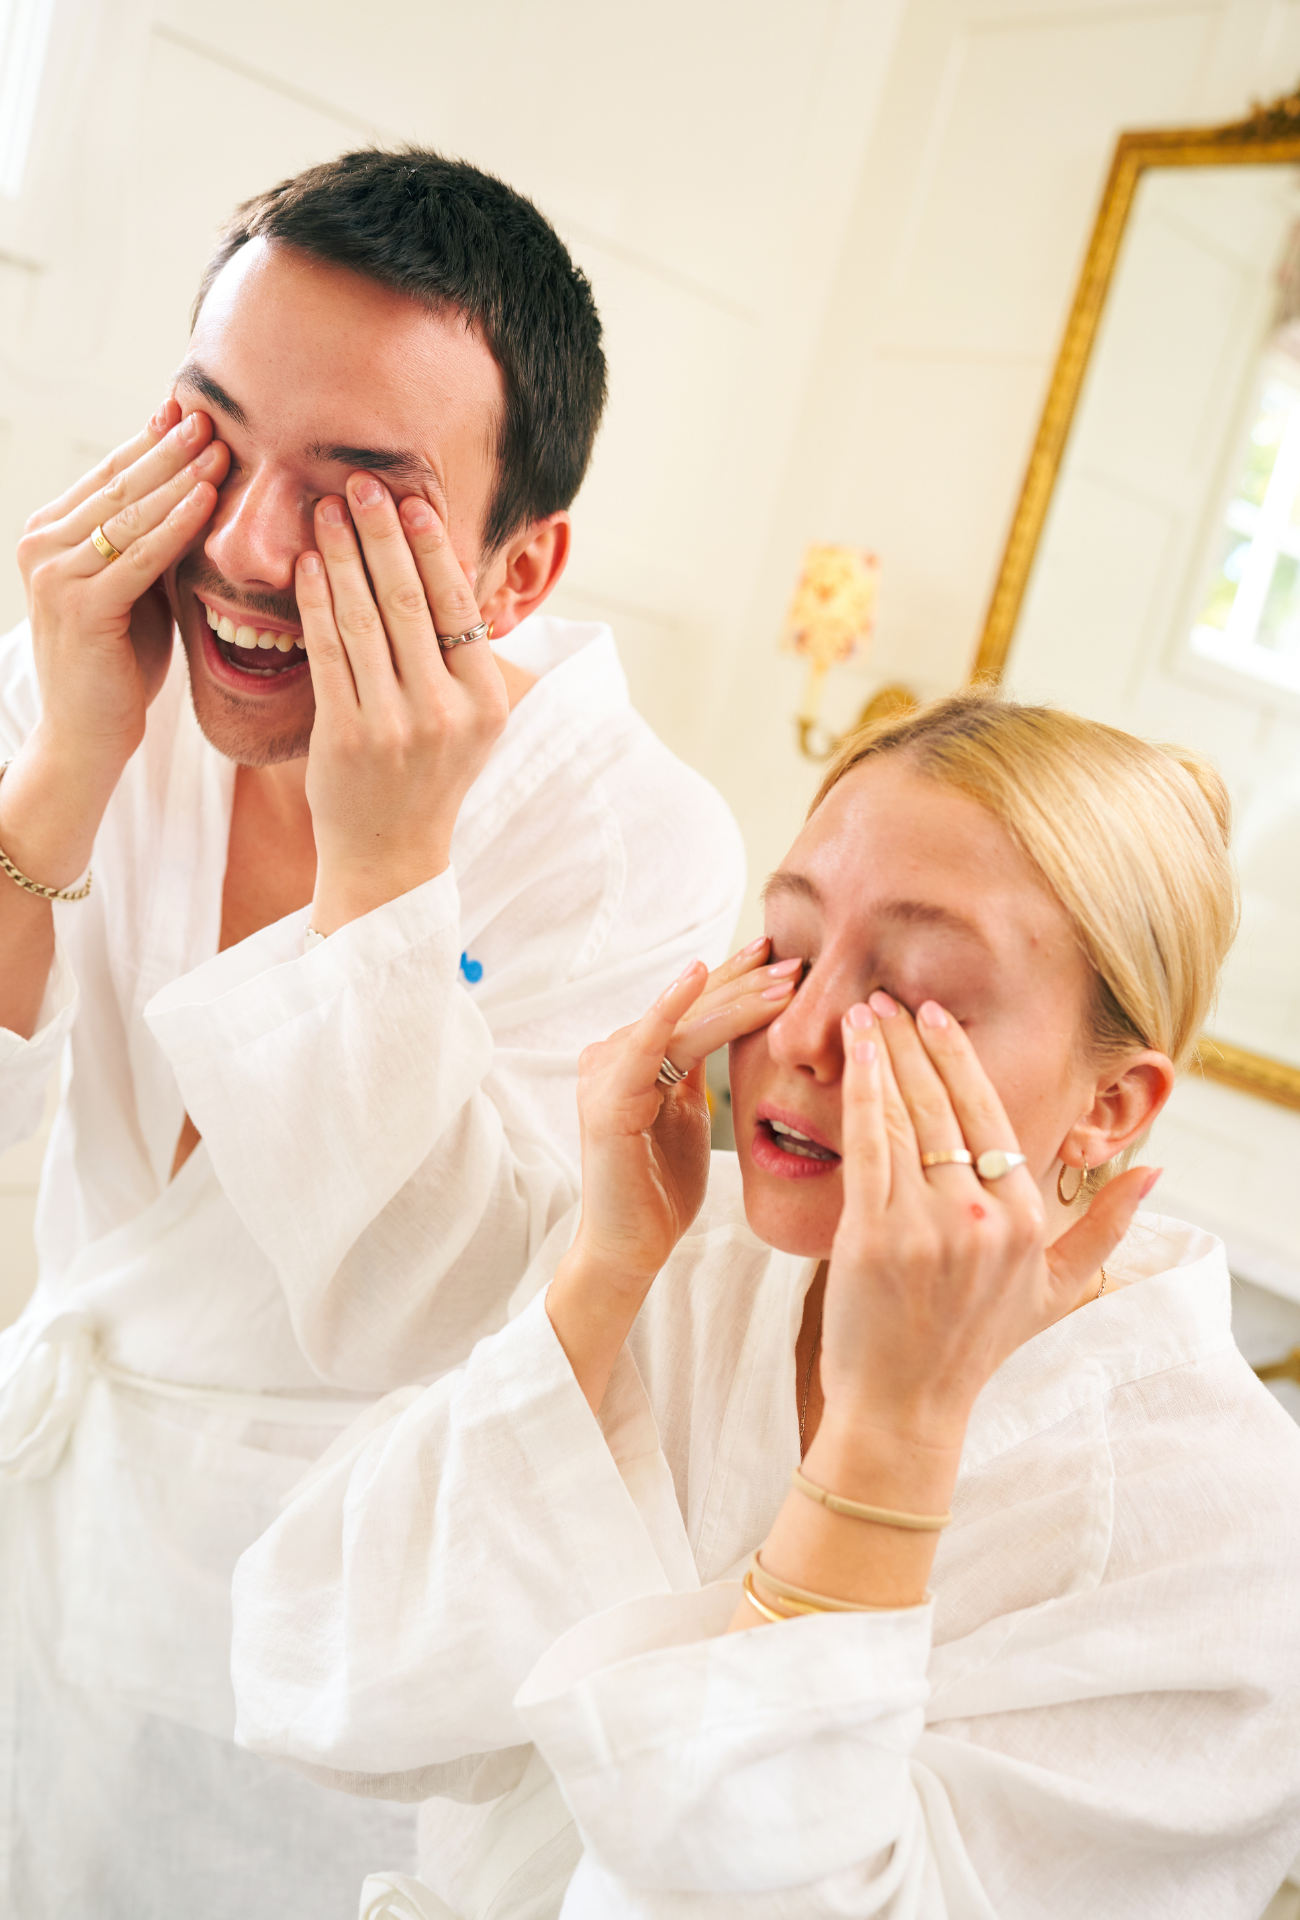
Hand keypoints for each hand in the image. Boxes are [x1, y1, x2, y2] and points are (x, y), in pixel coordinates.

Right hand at [18, 398, 224, 773]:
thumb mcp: (136, 588)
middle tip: (212, 415)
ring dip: (178, 478)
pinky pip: (140, 557)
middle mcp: (41, 546)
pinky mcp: (81, 607)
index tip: (194, 412)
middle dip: (168, 449)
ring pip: (129, 515)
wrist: (88, 734)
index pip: (108, 476)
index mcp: (49, 535)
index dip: (152, 442)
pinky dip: (176, 525)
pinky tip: (207, 499)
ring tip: (219, 447)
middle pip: (119, 486)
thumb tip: (194, 484)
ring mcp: (55, 575)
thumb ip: (151, 541)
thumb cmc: (118, 663)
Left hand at [299, 478, 509, 931]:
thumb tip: (447, 571)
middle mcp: (446, 711)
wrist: (389, 859)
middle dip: (383, 534)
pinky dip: (314, 603)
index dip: (433, 546)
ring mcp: (395, 726)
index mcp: (484, 701)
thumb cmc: (425, 780)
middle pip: (411, 602)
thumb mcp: (467, 723)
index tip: (412, 498)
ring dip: (342, 556)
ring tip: (326, 510)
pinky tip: (304, 566)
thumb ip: (460, 658)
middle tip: (361, 482)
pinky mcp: (345, 737)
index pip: (458, 606)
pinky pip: (328, 654)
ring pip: (366, 620)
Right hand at [546, 939, 799, 1408]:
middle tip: (795, 961)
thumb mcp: (686, 1116)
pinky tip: (698, 976)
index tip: (781, 957)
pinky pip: (646, 1042)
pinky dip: (672, 1007)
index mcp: (634, 1057)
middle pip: (689, 1005)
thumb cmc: (660, 1189)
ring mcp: (605, 1072)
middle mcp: (613, 1054)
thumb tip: (734, 1032)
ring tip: (784, 982)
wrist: (630, 1247)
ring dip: (735, 998)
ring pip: (682, 1020)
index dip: (736, 981)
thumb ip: (694, 1073)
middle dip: (745, 982)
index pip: (694, 1008)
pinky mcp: (607, 1097)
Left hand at [817, 994, 1154, 1452]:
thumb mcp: (1054, 1292)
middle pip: (944, 1105)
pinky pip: (866, 1148)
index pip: (990, 1114)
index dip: (959, 1058)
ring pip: (903, 1118)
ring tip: (861, 1015)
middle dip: (911, 1042)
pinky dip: (858, 1096)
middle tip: (887, 997)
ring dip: (880, 1056)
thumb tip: (1156, 1175)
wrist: (905, 1408)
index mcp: (1023, 1219)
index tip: (934, 1015)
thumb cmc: (972, 1346)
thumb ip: (1105, 1230)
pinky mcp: (872, 1236)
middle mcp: (981, 1216)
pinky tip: (849, 1059)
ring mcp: (926, 1225)